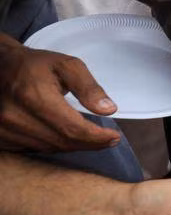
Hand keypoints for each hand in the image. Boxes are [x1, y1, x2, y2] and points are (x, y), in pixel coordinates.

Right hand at [0, 35, 120, 151]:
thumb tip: (108, 110)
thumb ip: (89, 87)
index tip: (114, 137)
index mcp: (32, 96)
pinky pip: (35, 149)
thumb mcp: (67, 65)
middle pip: (62, 142)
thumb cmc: (35, 65)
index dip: (97, 137)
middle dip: (90, 144)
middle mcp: (14, 116)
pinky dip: (55, 146)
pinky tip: (68, 138)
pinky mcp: (0, 137)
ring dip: (74, 146)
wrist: (1, 67)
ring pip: (49, 148)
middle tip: (108, 140)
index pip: (72, 128)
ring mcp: (3, 129)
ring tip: (92, 138)